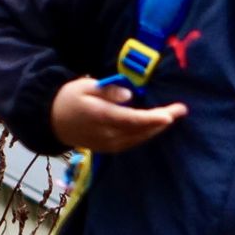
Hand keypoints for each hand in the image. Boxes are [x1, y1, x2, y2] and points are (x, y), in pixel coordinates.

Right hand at [51, 77, 186, 151]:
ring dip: (157, 128)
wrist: (52, 121)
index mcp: (99, 116)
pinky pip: (133, 142)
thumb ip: (108, 91)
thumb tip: (129, 95)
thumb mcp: (85, 86)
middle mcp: (106, 135)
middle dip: (162, 121)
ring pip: (139, 138)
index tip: (169, 115)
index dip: (151, 119)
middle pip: (140, 130)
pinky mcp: (110, 149)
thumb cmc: (70, 98)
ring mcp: (109, 144)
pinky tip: (157, 125)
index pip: (131, 120)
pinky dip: (147, 133)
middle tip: (181, 109)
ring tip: (174, 114)